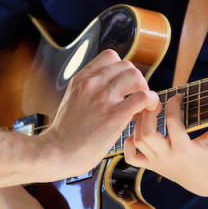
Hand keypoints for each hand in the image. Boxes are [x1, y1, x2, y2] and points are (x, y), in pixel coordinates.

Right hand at [40, 49, 159, 178]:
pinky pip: (143, 97)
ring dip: (144, 89)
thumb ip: (88, 90)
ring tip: (142, 105)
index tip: (124, 85)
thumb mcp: (72, 100)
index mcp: (81, 79)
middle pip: (127, 66)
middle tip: (136, 97)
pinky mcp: (115, 115)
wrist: (56, 152)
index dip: (122, 69)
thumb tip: (110, 89)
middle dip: (136, 80)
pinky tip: (147, 111)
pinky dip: (151, 102)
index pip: (110, 56)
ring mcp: (103, 98)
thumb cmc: (65, 134)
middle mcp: (92, 84)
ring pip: (136, 76)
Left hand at [122, 94, 207, 196]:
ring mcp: (156, 162)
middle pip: (147, 133)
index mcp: (183, 149)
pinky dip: (128, 144)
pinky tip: (137, 132)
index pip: (172, 122)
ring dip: (139, 123)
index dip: (174, 104)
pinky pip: (131, 157)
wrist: (207, 183)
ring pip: (138, 141)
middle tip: (157, 102)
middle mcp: (167, 156)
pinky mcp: (151, 166)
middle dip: (149, 113)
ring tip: (149, 112)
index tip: (178, 96)